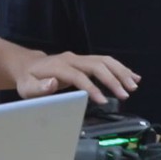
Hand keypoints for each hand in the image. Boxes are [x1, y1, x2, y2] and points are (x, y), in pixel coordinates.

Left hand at [15, 52, 140, 103]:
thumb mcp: (27, 87)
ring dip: (120, 72)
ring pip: (104, 61)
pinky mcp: (85, 61)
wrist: (28, 65)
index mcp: (58, 66)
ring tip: (134, 86)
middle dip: (112, 79)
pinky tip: (133, 77)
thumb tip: (53, 83)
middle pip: (96, 64)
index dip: (92, 88)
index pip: (78, 76)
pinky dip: (120, 68)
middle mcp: (71, 59)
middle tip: (126, 94)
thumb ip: (39, 88)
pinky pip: (105, 62)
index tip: (104, 101)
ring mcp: (79, 58)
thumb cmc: (29, 79)